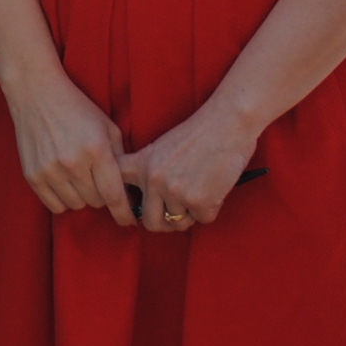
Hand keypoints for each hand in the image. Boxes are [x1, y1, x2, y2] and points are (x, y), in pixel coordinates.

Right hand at [0, 63, 134, 224]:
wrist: (36, 94)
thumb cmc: (77, 109)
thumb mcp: (107, 127)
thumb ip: (120, 159)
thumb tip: (131, 192)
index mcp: (96, 149)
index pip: (114, 195)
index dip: (124, 213)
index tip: (130, 221)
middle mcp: (72, 163)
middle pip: (96, 202)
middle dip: (102, 195)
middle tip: (98, 179)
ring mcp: (50, 170)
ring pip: (76, 205)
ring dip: (82, 197)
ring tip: (79, 176)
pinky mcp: (33, 175)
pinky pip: (55, 205)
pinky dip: (63, 199)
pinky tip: (64, 182)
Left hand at [119, 101, 261, 233]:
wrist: (228, 122)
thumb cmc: (200, 132)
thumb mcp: (163, 147)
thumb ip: (152, 171)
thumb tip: (150, 203)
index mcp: (142, 164)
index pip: (117, 189)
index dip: (123, 204)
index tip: (132, 211)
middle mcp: (154, 180)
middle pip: (150, 222)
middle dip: (165, 223)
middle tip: (176, 216)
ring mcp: (176, 193)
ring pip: (180, 222)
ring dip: (192, 213)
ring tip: (202, 189)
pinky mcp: (200, 203)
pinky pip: (203, 220)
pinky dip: (211, 209)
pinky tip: (215, 188)